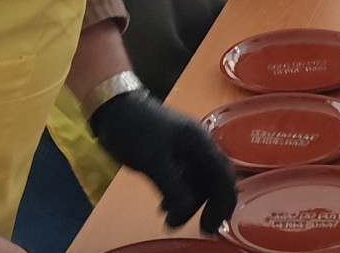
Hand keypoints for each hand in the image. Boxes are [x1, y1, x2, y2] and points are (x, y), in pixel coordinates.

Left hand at [90, 91, 235, 232]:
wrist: (116, 110)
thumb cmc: (136, 130)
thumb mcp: (153, 160)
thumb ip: (173, 185)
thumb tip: (187, 210)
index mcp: (200, 143)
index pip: (223, 176)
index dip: (222, 203)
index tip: (209, 226)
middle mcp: (198, 146)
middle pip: (214, 180)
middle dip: (208, 205)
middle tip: (198, 228)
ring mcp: (186, 150)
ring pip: (198, 182)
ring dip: (189, 203)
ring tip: (169, 220)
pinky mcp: (172, 156)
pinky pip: (184, 179)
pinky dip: (179, 195)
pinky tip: (165, 206)